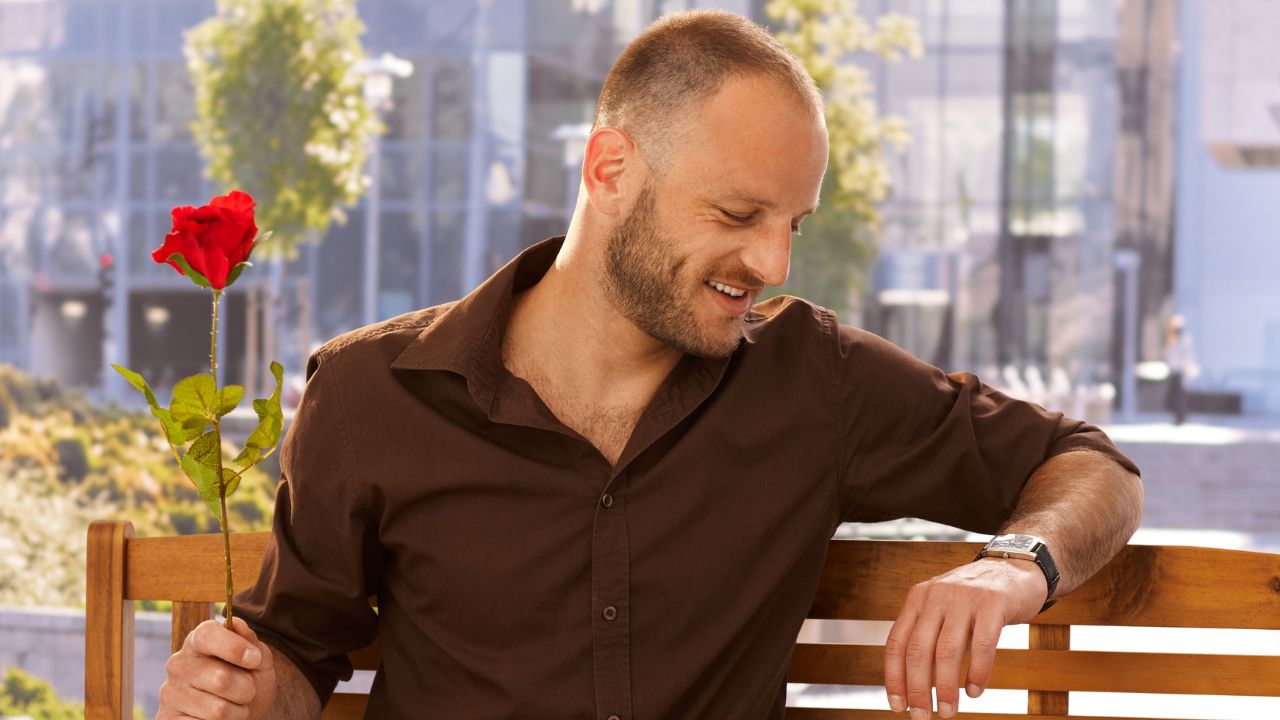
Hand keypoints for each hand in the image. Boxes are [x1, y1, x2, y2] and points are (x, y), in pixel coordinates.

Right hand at [158, 617, 276, 719]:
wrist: (246, 711)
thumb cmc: (249, 678)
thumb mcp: (258, 658)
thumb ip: (249, 640)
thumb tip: (235, 624)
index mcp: (197, 641)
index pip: (207, 634)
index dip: (234, 647)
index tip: (255, 659)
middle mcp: (178, 664)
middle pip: (221, 679)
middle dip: (246, 689)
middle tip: (248, 690)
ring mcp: (170, 693)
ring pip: (218, 710)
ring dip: (237, 712)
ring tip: (235, 705)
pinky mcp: (167, 719)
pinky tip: (217, 719)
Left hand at [883, 558, 1047, 717]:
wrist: (1015, 566)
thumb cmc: (976, 600)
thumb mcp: (944, 611)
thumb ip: (929, 638)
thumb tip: (915, 686)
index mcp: (918, 599)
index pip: (896, 643)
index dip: (894, 677)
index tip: (898, 705)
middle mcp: (936, 595)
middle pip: (918, 649)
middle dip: (918, 688)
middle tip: (922, 716)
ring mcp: (964, 597)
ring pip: (947, 651)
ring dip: (945, 687)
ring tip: (947, 711)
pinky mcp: (993, 602)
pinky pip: (983, 645)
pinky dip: (977, 673)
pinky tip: (975, 691)